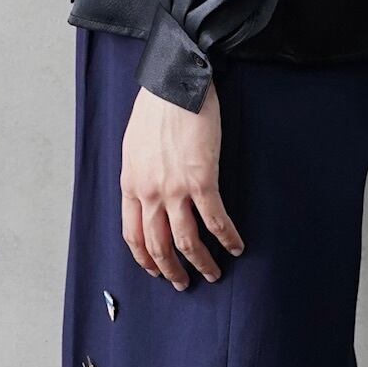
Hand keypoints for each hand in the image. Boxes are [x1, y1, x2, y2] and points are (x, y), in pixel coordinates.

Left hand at [120, 83, 244, 288]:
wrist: (174, 83)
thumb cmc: (156, 107)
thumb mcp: (134, 145)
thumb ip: (140, 173)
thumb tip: (149, 189)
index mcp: (131, 184)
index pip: (132, 233)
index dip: (144, 258)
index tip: (155, 270)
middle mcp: (149, 192)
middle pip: (157, 245)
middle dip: (171, 269)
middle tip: (182, 283)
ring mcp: (175, 189)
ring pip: (186, 240)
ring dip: (201, 262)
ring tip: (212, 274)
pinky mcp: (202, 180)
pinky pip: (215, 220)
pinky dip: (227, 238)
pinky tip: (236, 247)